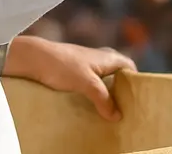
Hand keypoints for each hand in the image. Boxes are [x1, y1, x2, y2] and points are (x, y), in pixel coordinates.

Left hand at [4, 36, 136, 121]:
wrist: (33, 58)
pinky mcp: (75, 74)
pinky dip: (94, 97)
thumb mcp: (86, 83)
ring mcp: (87, 66)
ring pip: (104, 83)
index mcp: (109, 57)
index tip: (138, 100)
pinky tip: (92, 109)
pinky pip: (91, 86)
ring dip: (106, 97)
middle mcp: (101, 60)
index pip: (130, 68)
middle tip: (125, 111)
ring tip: (110, 114)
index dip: (136, 82)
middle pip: (118, 77)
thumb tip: (117, 116)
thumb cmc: (62, 65)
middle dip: (121, 93)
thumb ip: (103, 98)